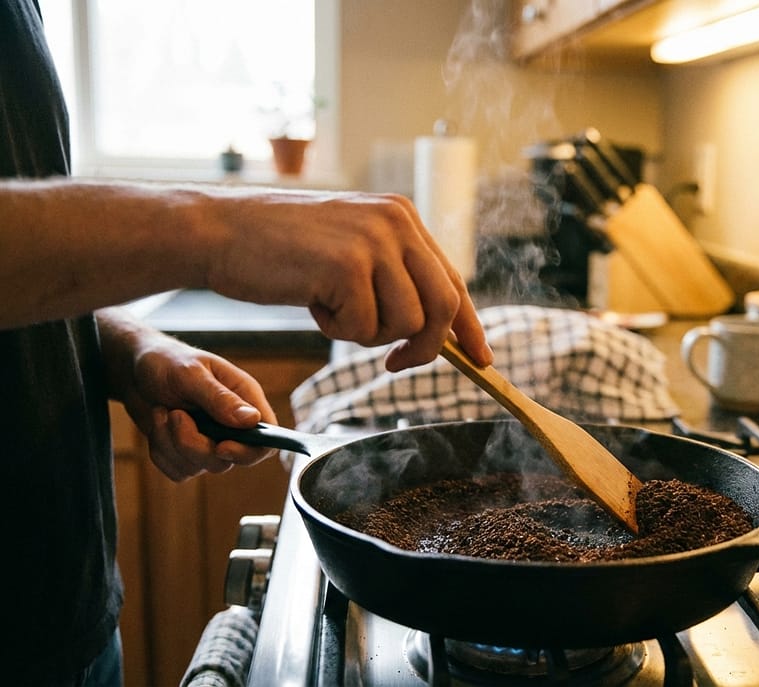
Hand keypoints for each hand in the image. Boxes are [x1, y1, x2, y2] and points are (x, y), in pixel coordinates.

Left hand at [100, 310, 277, 480]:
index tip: (220, 447)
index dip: (249, 450)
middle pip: (228, 459)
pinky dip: (161, 452)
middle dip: (194, 445)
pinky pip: (178, 471)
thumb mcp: (191, 374)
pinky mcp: (186, 453)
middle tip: (174, 414)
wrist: (133, 369)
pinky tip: (157, 425)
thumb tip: (253, 420)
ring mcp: (209, 441)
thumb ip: (220, 398)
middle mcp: (232, 424)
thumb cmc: (166, 361)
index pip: (265, 437)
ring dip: (171, 443)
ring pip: (200, 466)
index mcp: (244, 398)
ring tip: (161, 412)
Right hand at [203, 190, 492, 370]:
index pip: (453, 279)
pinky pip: (364, 328)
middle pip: (443, 306)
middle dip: (425, 347)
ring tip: (332, 308)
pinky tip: (312, 302)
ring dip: (369, 334)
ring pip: (406, 322)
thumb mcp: (351, 251)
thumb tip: (437, 328)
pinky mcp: (346, 265)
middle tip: (395, 363)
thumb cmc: (281, 251)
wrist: (220, 231)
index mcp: (402, 216)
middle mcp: (396, 221)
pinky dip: (338, 330)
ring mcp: (373, 241)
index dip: (469, 326)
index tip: (482, 360)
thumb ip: (394, 276)